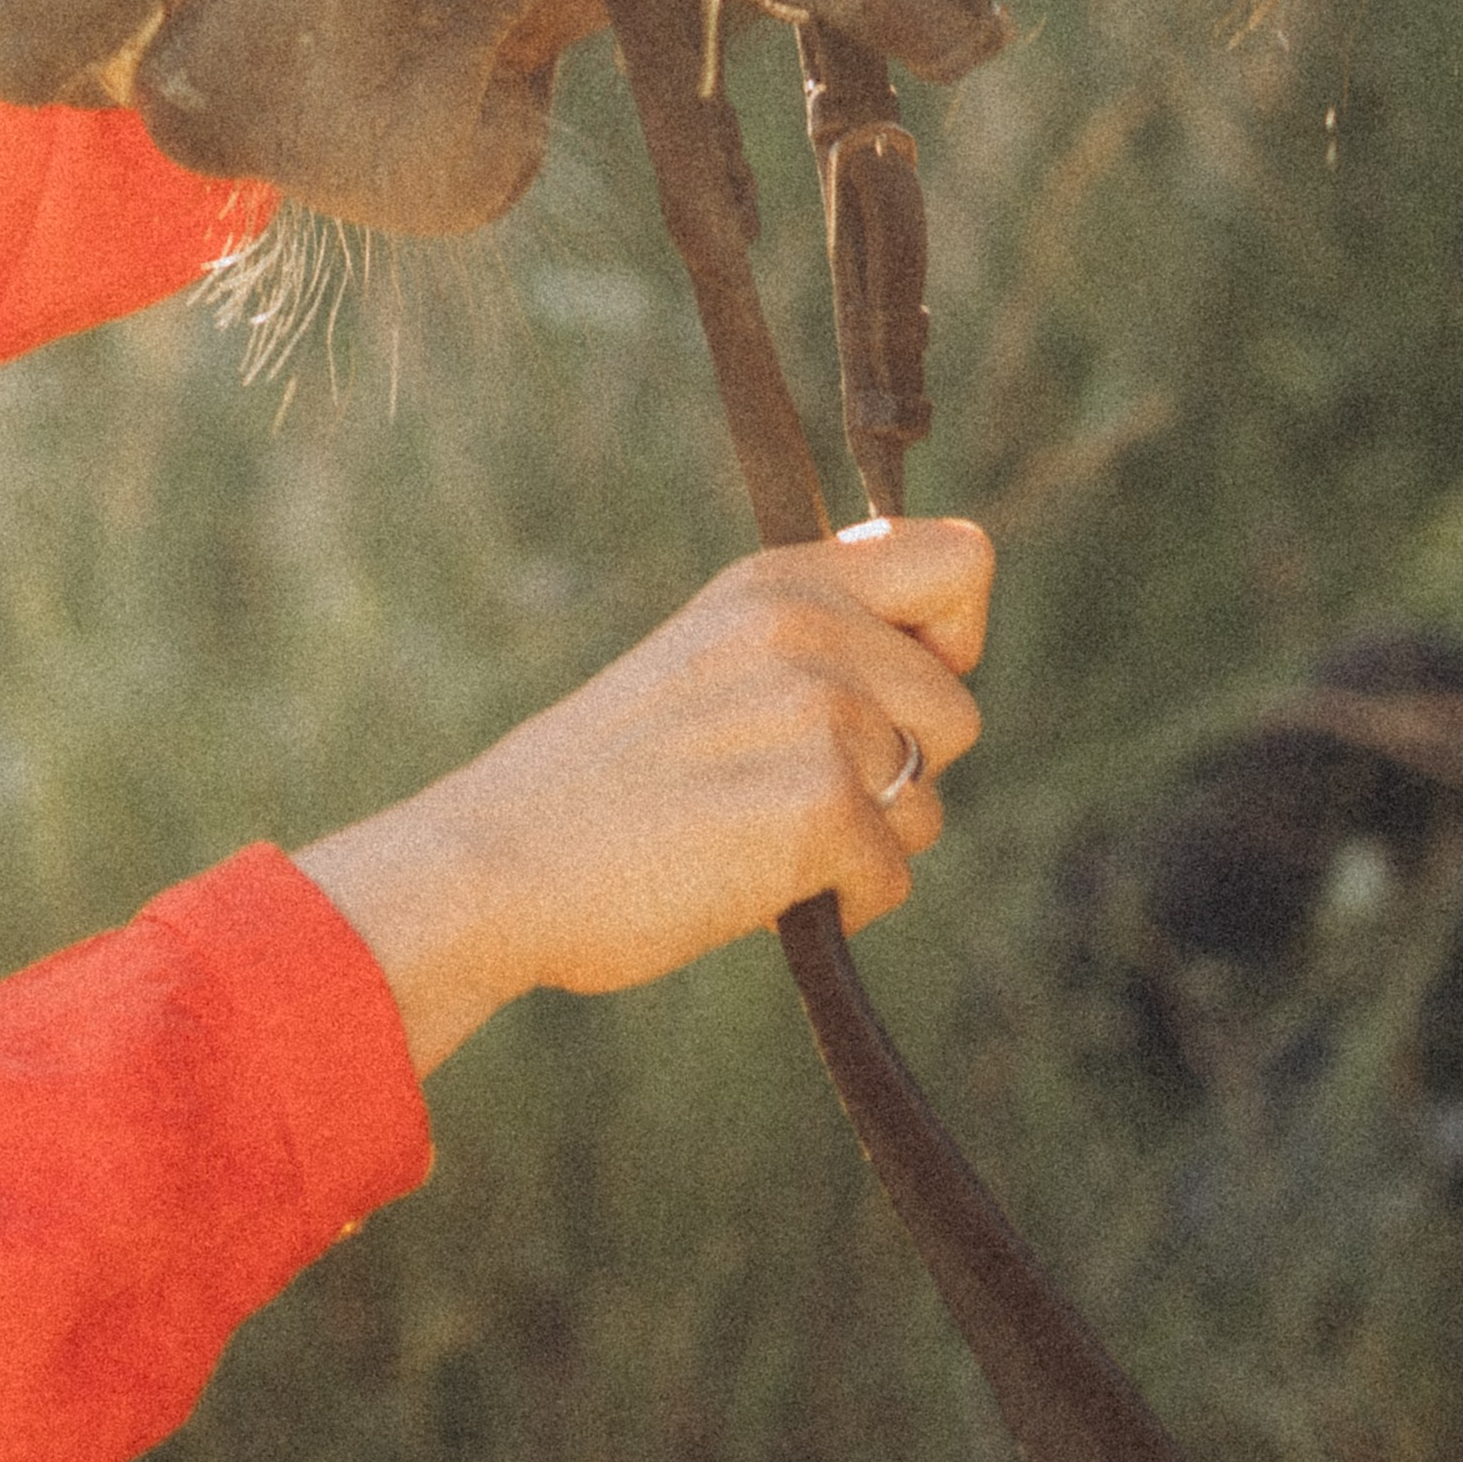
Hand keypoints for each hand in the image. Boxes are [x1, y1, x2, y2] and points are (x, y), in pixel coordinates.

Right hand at [296, 517, 993, 1075]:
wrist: (499, 863)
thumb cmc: (609, 779)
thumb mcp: (710, 654)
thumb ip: (815, 633)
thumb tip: (942, 656)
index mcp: (780, 580)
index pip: (963, 559)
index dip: (953, 639)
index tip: (890, 691)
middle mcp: (806, 627)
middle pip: (958, 711)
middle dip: (897, 770)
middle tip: (785, 790)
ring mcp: (816, 713)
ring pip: (929, 800)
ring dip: (863, 839)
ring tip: (756, 835)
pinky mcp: (820, 805)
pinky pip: (892, 875)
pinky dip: (838, 903)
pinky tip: (753, 887)